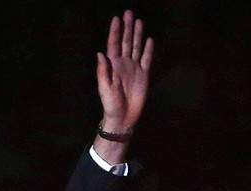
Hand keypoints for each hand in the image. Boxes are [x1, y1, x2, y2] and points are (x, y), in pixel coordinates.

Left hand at [96, 10, 153, 132]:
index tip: (116, 18)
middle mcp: (123, 64)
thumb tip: (100, 53)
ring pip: (137, 47)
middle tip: (129, 13)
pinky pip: (147, 59)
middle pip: (126, 42)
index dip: (115, 32)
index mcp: (112, 66)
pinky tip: (149, 40)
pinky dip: (148, 49)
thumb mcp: (105, 88)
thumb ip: (103, 71)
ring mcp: (134, 69)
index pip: (113, 45)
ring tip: (138, 21)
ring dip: (137, 34)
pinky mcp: (144, 75)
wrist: (123, 118)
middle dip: (127, 28)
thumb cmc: (111, 105)